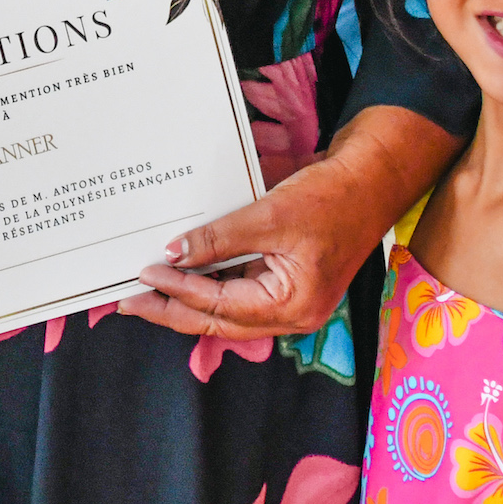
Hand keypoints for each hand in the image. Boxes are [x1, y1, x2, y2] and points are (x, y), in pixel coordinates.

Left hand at [119, 155, 378, 338]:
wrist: (372, 182)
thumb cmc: (333, 198)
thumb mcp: (270, 216)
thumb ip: (220, 239)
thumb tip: (175, 254)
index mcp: (293, 306)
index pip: (220, 307)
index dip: (178, 292)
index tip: (145, 275)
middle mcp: (292, 314)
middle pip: (220, 321)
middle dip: (174, 311)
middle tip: (131, 301)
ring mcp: (291, 302)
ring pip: (228, 311)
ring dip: (190, 300)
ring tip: (150, 289)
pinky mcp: (288, 284)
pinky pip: (241, 292)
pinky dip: (211, 284)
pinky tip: (186, 272)